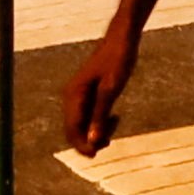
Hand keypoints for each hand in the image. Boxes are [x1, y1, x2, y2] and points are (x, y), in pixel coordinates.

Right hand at [64, 26, 138, 152]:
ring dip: (95, 132)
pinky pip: (88, 117)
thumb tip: (91, 140)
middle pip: (73, 131)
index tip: (97, 154)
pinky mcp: (88, 94)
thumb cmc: (118, 60)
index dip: (82, 146)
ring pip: (81, 125)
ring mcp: (78, 96)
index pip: (71, 130)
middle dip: (89, 140)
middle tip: (110, 141)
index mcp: (73, 95)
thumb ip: (100, 115)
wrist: (122, 40)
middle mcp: (71, 97)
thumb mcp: (111, 89)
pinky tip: (115, 118)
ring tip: (115, 123)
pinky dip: (99, 123)